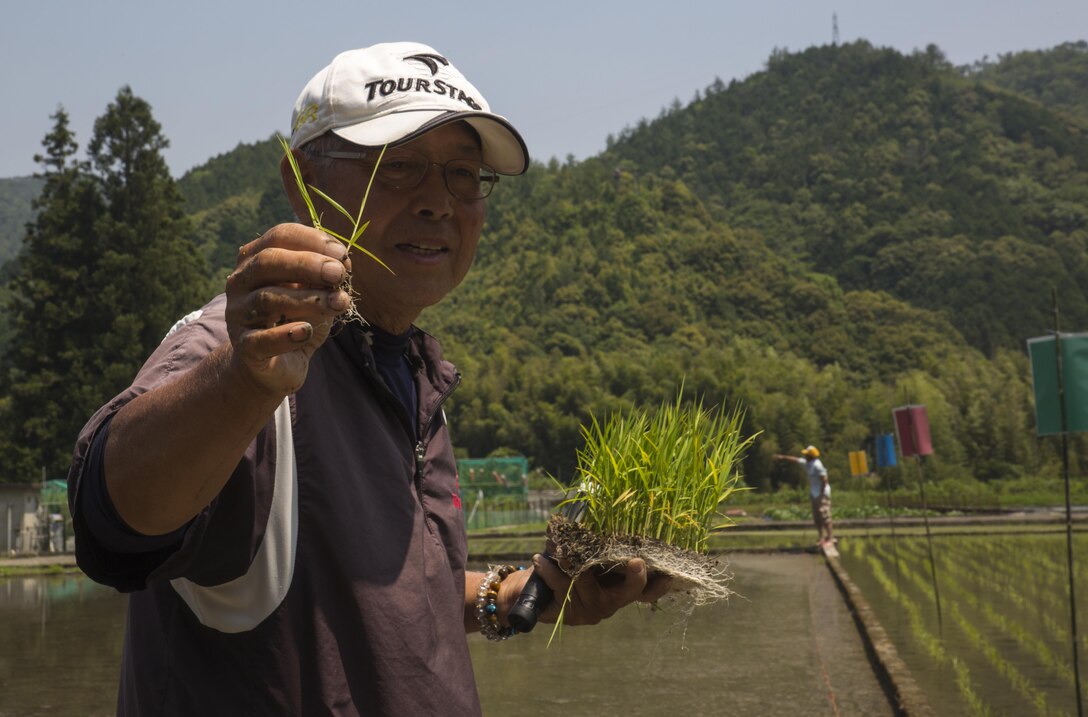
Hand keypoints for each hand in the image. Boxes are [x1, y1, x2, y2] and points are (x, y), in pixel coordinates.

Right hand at [224, 224, 351, 395]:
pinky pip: (261, 339)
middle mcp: (240, 282)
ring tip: (339, 303)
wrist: (274, 365)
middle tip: (338, 274)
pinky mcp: (244, 347)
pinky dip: (286, 335)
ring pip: (267, 299)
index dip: (312, 241)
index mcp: (256, 259)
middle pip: (267, 262)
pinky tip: (307, 331)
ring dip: (308, 300)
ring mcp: (238, 314)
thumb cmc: (296, 319)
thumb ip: (325, 278)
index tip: (342, 255)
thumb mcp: (314, 293)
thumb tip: (342, 265)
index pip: (279, 236)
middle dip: (307, 265)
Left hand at [502, 554, 672, 626]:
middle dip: (635, 579)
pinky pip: (562, 590)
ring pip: (588, 588)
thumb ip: (598, 540)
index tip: (671, 574)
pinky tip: (540, 560)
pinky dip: (550, 572)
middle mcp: (611, 601)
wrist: (533, 592)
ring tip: (558, 547)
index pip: (648, 589)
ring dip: (572, 563)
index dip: (661, 584)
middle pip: (630, 594)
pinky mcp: (567, 614)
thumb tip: (603, 506)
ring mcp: (591, 610)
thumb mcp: (585, 550)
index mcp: (620, 586)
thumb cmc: (565, 564)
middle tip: (638, 562)